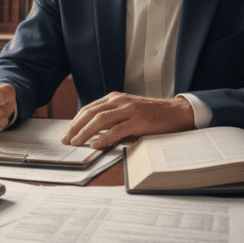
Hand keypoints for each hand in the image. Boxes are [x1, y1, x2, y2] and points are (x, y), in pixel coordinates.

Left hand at [60, 92, 194, 148]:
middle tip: (66, 140)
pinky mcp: (138, 121)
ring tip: (76, 142)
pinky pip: (117, 130)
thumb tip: (93, 135)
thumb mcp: (129, 112)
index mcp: (115, 98)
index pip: (89, 109)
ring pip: (100, 120)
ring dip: (85, 132)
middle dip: (75, 127)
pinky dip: (103, 138)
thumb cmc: (153, 114)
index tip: (67, 132)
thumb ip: (112, 120)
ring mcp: (129, 110)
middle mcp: (120, 101)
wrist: (177, 112)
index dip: (75, 121)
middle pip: (90, 113)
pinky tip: (95, 145)